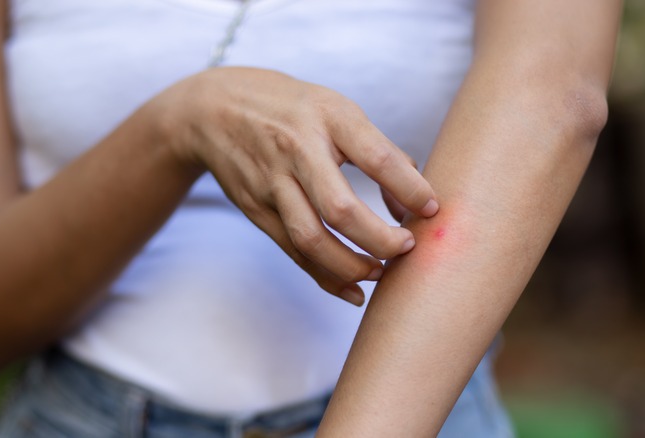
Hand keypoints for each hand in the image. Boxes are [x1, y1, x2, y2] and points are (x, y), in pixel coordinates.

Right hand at [155, 67, 437, 304]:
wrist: (212, 110)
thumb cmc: (289, 107)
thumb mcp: (335, 108)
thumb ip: (376, 148)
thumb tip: (415, 200)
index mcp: (327, 118)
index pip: (376, 158)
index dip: (410, 188)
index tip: (432, 209)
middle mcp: (297, 151)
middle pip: (340, 210)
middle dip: (380, 240)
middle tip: (407, 248)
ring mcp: (272, 184)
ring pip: (313, 240)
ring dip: (352, 266)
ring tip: (381, 272)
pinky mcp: (258, 210)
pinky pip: (294, 252)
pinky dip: (326, 278)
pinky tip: (353, 290)